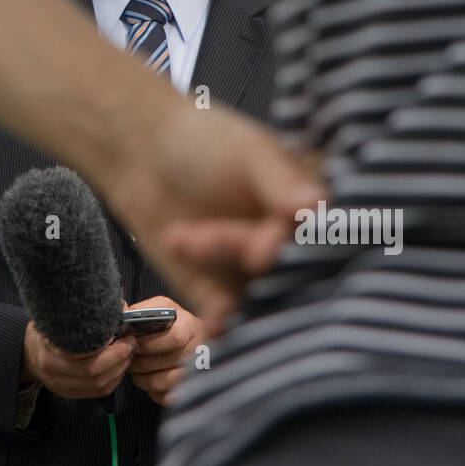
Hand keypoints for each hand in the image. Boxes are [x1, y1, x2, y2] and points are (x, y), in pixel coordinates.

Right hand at [20, 320, 136, 398]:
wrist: (29, 351)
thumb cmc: (49, 330)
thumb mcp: (60, 316)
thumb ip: (88, 313)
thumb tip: (120, 309)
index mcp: (48, 347)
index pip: (81, 352)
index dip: (106, 346)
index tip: (122, 333)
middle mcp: (52, 369)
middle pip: (92, 371)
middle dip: (118, 358)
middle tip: (130, 343)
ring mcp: (60, 385)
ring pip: (98, 385)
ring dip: (119, 370)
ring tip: (128, 354)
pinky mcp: (69, 394)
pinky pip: (98, 392)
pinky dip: (114, 380)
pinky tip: (119, 367)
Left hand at [99, 97, 325, 331]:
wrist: (144, 156)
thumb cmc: (204, 142)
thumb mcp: (248, 152)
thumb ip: (279, 181)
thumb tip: (314, 206)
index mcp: (310, 209)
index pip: (320, 235)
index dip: (303, 245)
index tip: (275, 242)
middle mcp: (290, 246)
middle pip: (290, 270)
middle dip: (262, 261)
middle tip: (244, 249)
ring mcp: (256, 274)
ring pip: (260, 297)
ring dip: (236, 289)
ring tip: (189, 241)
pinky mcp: (221, 295)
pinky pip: (228, 316)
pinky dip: (224, 323)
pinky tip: (214, 323)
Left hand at [126, 296, 202, 405]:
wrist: (191, 338)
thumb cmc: (170, 323)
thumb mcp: (160, 308)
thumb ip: (143, 312)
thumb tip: (123, 318)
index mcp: (190, 325)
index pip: (175, 338)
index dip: (150, 343)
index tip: (133, 343)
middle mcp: (198, 349)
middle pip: (166, 362)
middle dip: (139, 361)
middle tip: (128, 357)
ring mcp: (196, 372)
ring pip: (162, 382)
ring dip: (141, 377)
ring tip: (135, 368)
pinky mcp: (188, 390)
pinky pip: (165, 397)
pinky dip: (151, 391)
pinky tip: (148, 378)